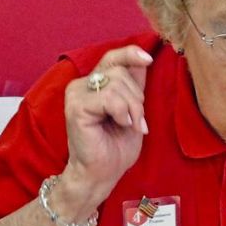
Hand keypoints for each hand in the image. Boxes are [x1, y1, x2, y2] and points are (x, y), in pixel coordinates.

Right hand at [63, 46, 152, 199]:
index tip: (149, 59)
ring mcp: (76, 94)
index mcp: (95, 83)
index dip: (131, 54)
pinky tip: (122, 125)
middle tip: (136, 120)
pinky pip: (109, 98)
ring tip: (129, 125)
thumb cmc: (118, 144)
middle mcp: (82, 84)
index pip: (113, 57)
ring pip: (117, 84)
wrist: (103, 171)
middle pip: (121, 72)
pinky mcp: (76, 106)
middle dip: (138, 98)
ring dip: (133, 108)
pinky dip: (122, 112)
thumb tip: (145, 58)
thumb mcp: (134, 109)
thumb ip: (135, 84)